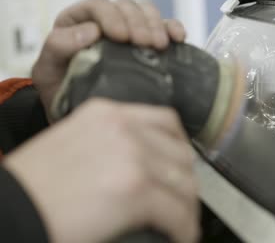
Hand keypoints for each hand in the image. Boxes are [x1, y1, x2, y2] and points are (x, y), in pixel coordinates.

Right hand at [4, 99, 199, 242]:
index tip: (180, 165)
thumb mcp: (71, 144)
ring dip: (186, 207)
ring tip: (181, 221)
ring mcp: (132, 158)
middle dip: (184, 180)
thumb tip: (142, 163)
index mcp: (106, 115)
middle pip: (180, 154)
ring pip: (184, 184)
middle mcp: (123, 129)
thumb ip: (108, 144)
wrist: (10, 212)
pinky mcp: (135, 191)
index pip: (165, 121)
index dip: (179, 148)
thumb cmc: (31, 187)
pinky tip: (180, 236)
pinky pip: (177, 213)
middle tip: (180, 199)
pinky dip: (184, 228)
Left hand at [32, 0, 185, 120]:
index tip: (121, 37)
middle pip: (127, 7)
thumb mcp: (47, 70)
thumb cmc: (61, 90)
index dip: (112, 17)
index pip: (98, 6)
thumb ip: (59, 47)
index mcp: (79, 22)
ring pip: (147, 13)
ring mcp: (130, 32)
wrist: (77, 113)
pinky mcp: (148, 45)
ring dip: (156, 26)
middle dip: (138, 23)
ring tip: (159, 46)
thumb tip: (91, 31)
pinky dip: (173, 29)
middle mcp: (106, 22)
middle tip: (144, 44)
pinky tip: (178, 39)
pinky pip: (165, 27)